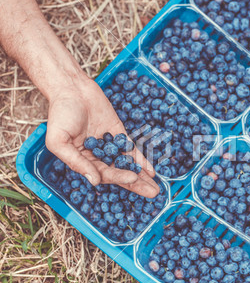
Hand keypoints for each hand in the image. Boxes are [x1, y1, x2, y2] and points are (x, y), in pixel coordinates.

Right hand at [46, 77, 159, 197]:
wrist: (72, 89)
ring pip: (128, 165)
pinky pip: (132, 150)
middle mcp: (98, 157)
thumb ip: (76, 162)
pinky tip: (152, 171)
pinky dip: (142, 160)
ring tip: (156, 188)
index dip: (119, 177)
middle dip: (136, 184)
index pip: (104, 174)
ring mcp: (110, 146)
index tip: (132, 177)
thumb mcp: (59, 141)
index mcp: (83, 162)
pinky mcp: (119, 134)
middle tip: (153, 193)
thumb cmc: (60, 114)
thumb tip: (95, 181)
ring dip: (142, 177)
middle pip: (119, 174)